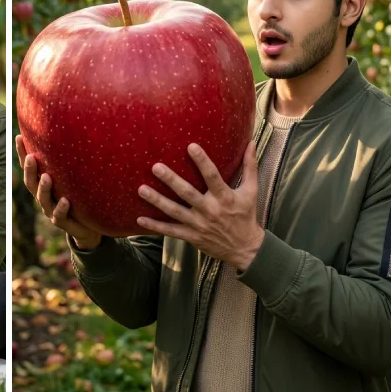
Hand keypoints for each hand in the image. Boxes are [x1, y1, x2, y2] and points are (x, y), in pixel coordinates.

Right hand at [16, 135, 101, 249]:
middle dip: (30, 170)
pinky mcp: (64, 223)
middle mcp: (44, 196)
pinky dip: (61, 209)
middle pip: (31, 183)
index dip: (22, 153)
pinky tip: (66, 201)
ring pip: (43, 199)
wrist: (89, 227)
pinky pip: (60, 217)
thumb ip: (70, 161)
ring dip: (44, 188)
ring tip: (47, 177)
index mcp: (42, 184)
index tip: (20, 137)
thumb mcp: (73, 178)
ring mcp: (52, 210)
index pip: (29, 167)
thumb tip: (76, 129)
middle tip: (32, 157)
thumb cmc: (80, 198)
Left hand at [136, 142, 263, 270]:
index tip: (191, 146)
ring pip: (174, 211)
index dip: (202, 161)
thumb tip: (251, 143)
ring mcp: (199, 224)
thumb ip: (249, 166)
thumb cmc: (246, 215)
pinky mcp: (191, 236)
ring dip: (157, 201)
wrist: (245, 248)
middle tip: (156, 167)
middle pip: (187, 193)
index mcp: (225, 197)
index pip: (212, 176)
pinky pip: (170, 231)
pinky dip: (155, 226)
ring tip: (141, 189)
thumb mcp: (251, 191)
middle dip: (171, 180)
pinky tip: (139, 219)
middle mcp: (210, 210)